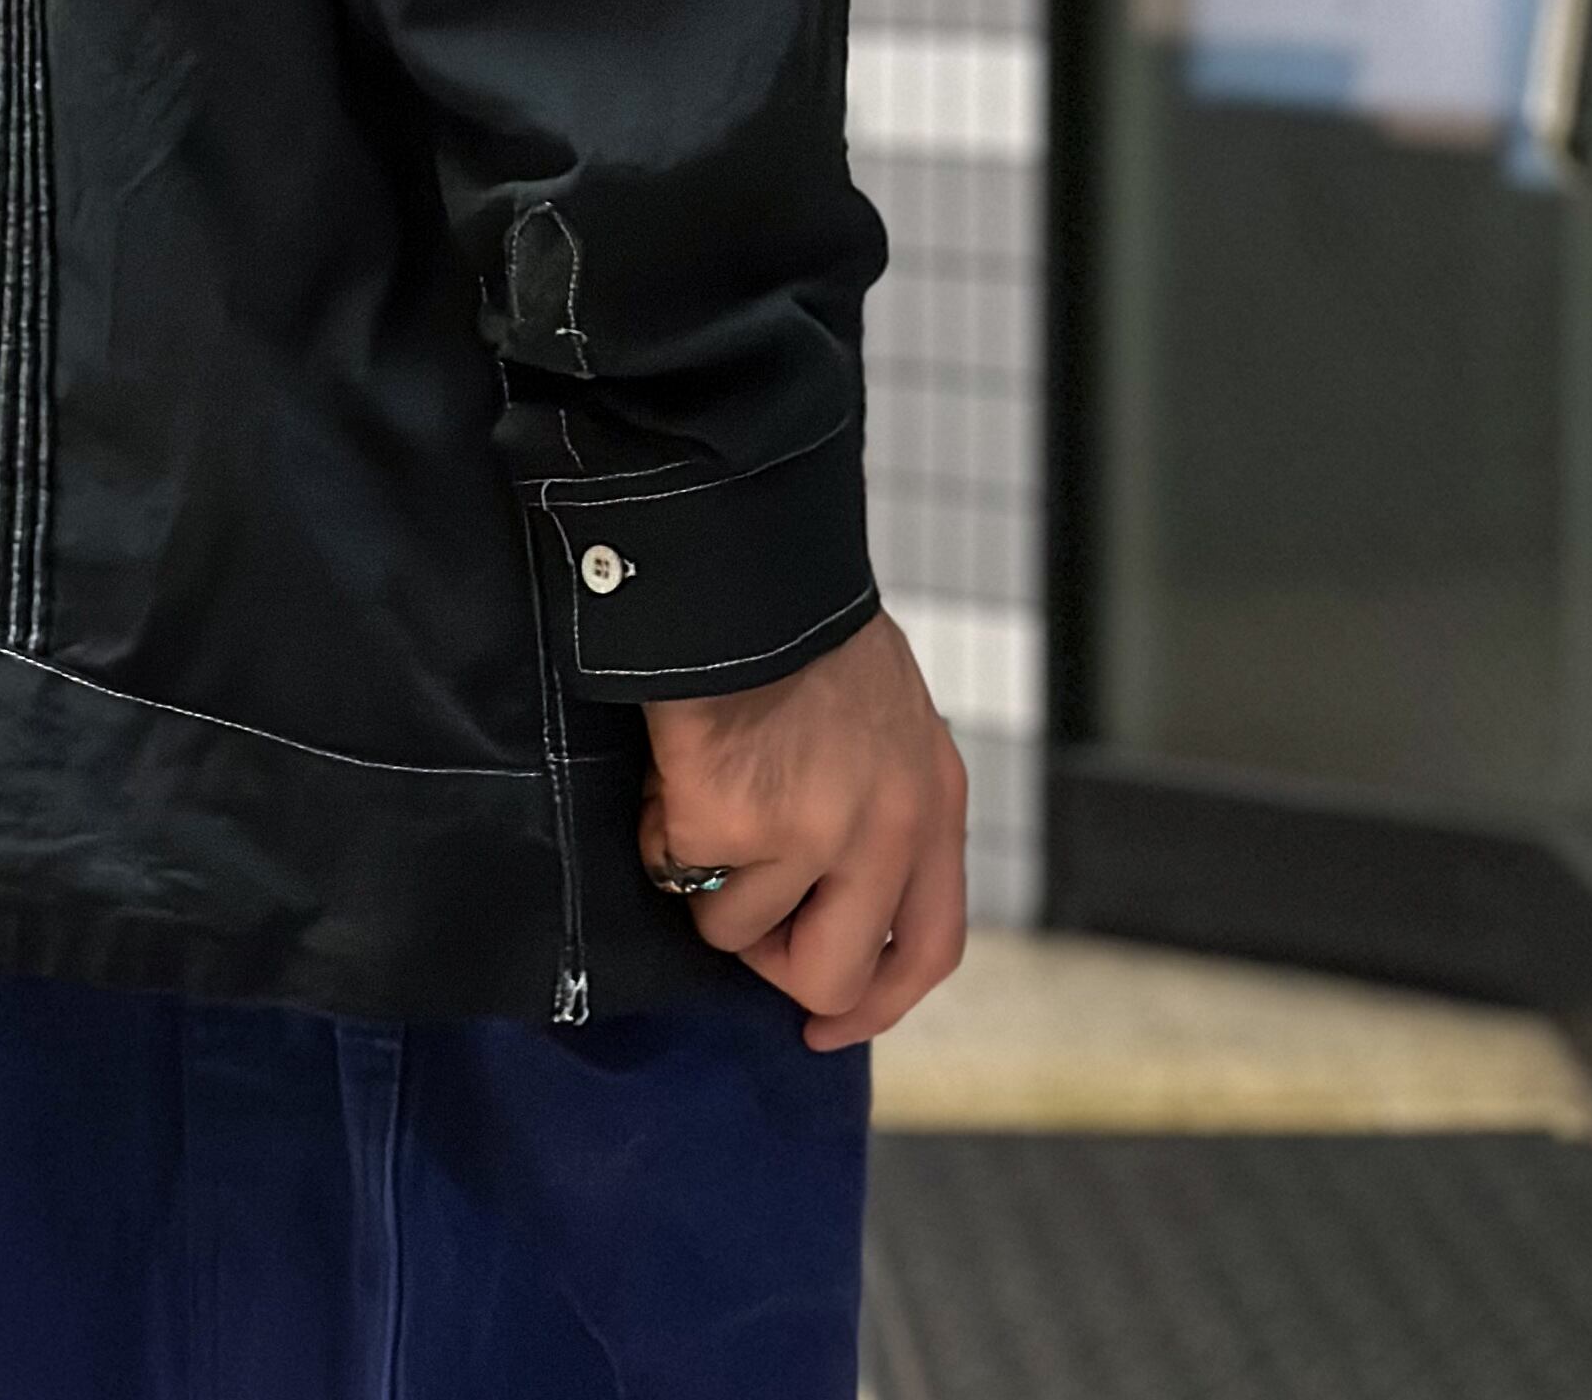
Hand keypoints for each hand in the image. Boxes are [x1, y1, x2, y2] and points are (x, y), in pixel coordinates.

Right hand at [638, 611, 967, 1050]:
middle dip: (772, 961)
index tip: (824, 1028)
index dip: (877, 1005)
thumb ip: (880, 804)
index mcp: (934, 800)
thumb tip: (836, 900)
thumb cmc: (800, 625)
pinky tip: (669, 768)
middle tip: (735, 911)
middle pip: (833, 974)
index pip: (931, 949)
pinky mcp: (730, 821)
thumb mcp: (886, 717)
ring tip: (695, 793)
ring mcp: (812, 831)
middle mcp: (888, 829)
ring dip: (701, 879)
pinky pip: (673, 873)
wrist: (742, 563)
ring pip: (734, 931)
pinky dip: (657, 832)